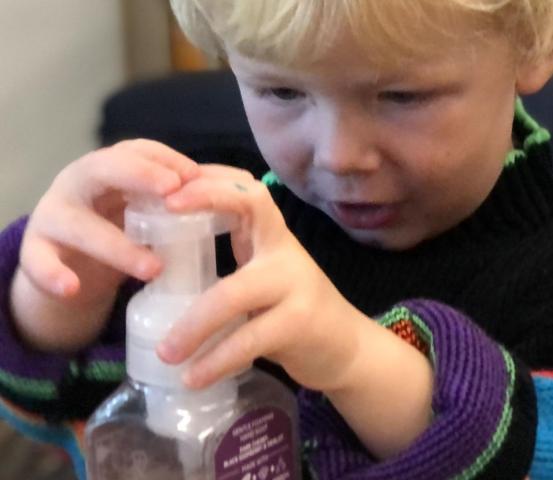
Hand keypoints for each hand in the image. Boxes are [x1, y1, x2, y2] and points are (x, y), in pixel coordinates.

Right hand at [11, 139, 199, 350]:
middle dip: (137, 175)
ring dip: (116, 245)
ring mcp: (54, 217)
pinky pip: (38, 262)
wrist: (71, 269)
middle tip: (172, 190)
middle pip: (102, 168)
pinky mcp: (36, 252)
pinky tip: (73, 288)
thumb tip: (240, 190)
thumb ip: (177, 204)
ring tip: (153, 267)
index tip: (195, 175)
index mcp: (111, 171)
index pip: (137, 151)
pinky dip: (54, 275)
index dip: (165, 160)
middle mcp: (79, 184)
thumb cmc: (120, 231)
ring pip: (79, 223)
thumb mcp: (147, 214)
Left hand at [157, 164, 434, 458]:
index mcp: (272, 235)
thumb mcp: (265, 274)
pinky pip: (248, 340)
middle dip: (201, 210)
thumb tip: (161, 256)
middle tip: (152, 236)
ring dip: (193, 325)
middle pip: (246, 211)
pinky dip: (216, 362)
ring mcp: (295, 285)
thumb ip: (232, 257)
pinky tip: (193, 378)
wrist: (345, 346)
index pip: (247, 189)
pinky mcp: (300, 325)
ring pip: (233, 293)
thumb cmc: (293, 309)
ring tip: (166, 352)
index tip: (167, 190)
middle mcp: (285, 250)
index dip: (210, 182)